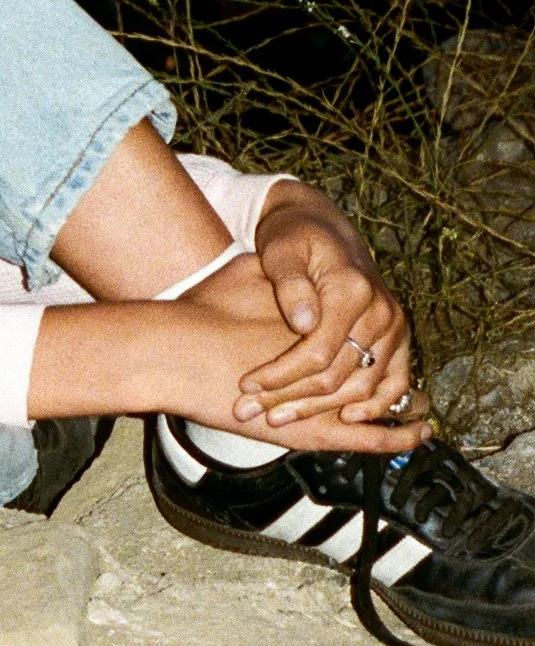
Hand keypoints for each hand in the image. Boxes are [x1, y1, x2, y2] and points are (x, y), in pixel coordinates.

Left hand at [236, 184, 423, 432]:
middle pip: (338, 376)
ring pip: (363, 387)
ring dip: (323, 410)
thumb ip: (290, 284)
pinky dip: (374, 407)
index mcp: (352, 289)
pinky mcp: (398, 337)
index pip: (316, 352)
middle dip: (292, 399)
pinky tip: (344, 418)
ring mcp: (394, 327)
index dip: (280, 376)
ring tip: (280, 417)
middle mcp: (382, 311)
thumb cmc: (293, 236)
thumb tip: (304, 324)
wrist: (323, 226)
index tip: (246, 386)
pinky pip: (394, 384)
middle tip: (251, 410)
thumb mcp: (280, 249)